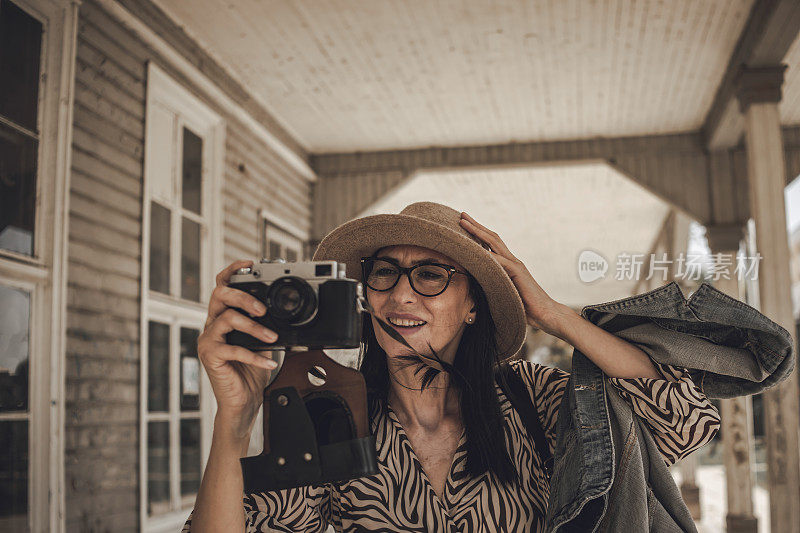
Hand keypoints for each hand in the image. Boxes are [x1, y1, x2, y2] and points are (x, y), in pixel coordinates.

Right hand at [197, 259, 278, 425]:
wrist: (242, 401)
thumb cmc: (250, 371)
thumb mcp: (262, 342)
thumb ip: (266, 325)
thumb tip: (285, 312)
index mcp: (223, 316)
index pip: (222, 286)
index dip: (233, 271)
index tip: (249, 264)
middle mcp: (212, 324)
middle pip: (220, 296)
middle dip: (243, 297)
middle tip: (263, 309)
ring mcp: (208, 340)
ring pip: (227, 319)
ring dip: (254, 328)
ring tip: (272, 338)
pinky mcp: (210, 356)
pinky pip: (233, 350)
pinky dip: (255, 355)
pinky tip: (269, 361)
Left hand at [459, 212, 563, 333]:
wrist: (545, 313)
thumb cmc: (524, 307)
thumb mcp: (503, 293)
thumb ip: (492, 285)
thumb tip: (475, 287)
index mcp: (508, 265)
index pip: (490, 244)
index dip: (477, 234)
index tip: (464, 225)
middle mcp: (512, 261)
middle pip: (491, 237)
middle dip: (476, 225)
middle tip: (462, 215)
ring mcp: (516, 265)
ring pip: (494, 243)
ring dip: (478, 232)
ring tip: (464, 223)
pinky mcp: (519, 273)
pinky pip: (501, 262)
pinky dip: (488, 255)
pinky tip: (475, 248)